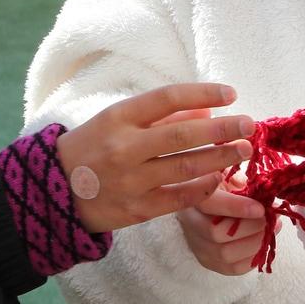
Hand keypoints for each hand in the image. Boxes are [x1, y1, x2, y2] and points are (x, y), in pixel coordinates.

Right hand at [54, 83, 253, 233]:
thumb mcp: (117, 120)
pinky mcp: (137, 210)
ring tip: (243, 151)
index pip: (168, 98)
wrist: (55, 191)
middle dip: (223, 129)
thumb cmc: (92, 147)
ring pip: (186, 167)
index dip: (203, 92)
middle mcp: (125, 147)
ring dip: (221, 158)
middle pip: (184, 134)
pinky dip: (203, 187)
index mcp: (118, 117)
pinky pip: (180, 198)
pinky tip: (220, 179)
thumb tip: (205, 108)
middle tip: (250, 125)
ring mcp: (131, 181)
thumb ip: (160, 115)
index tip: (231, 93)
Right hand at [177, 184, 270, 274]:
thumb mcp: (228, 175)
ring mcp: (196, 244)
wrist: (208, 205)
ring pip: (225, 254)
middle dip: (249, 227)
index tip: (260, 208)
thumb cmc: (222, 185)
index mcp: (192, 194)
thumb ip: (241, 182)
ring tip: (270, 229)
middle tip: (268, 218)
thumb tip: (264, 191)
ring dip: (254, 243)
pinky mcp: (207, 260)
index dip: (236, 207)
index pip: (209, 204)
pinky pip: (232, 269)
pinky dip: (253, 258)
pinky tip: (263, 243)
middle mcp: (189, 221)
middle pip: (216, 233)